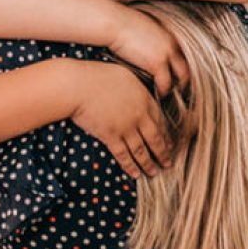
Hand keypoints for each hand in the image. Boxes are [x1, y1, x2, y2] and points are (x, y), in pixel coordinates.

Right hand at [72, 60, 170, 178]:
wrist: (78, 85)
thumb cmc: (96, 75)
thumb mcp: (124, 74)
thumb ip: (136, 87)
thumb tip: (140, 93)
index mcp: (144, 98)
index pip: (160, 120)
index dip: (165, 134)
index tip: (168, 143)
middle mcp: (138, 115)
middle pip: (155, 138)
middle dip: (163, 153)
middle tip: (168, 163)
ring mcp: (125, 127)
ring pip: (141, 150)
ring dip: (148, 163)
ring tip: (153, 172)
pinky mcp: (110, 136)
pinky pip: (123, 155)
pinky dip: (130, 166)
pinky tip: (135, 174)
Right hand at [107, 3, 188, 96]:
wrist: (114, 23)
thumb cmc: (119, 24)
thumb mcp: (141, 29)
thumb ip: (149, 39)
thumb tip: (143, 48)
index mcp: (169, 35)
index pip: (182, 57)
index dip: (178, 70)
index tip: (174, 78)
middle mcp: (172, 44)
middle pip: (186, 68)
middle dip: (182, 82)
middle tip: (176, 92)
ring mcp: (167, 54)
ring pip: (180, 78)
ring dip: (173, 89)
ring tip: (166, 96)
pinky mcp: (157, 63)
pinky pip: (165, 84)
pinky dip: (162, 92)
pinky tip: (156, 96)